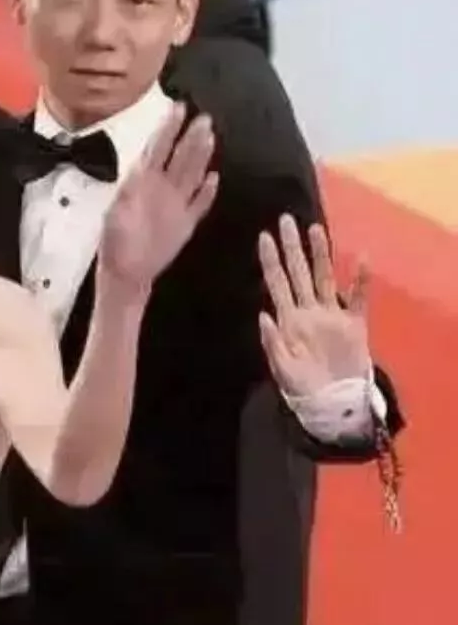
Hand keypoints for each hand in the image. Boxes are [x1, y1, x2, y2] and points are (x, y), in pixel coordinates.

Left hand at [100, 105, 218, 293]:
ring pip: (192, 174)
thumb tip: (136, 172)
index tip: (178, 109)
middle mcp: (161, 189)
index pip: (158, 149)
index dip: (168, 129)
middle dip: (191, 137)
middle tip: (204, 117)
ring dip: (202, 156)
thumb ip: (127, 195)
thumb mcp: (114, 217)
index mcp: (142, 183)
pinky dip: (208, 193)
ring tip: (211, 135)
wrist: (125, 273)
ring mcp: (175, 205)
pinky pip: (200, 204)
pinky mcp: (186, 223)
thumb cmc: (114, 244)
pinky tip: (215, 179)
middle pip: (179, 157)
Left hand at [258, 215, 371, 396]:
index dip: (270, 261)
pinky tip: (361, 258)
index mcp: (288, 320)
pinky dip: (360, 279)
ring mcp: (331, 315)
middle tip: (286, 219)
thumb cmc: (302, 388)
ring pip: (325, 278)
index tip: (264, 237)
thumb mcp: (281, 368)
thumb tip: (263, 315)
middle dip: (292, 247)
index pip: (277, 283)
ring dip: (321, 254)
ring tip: (316, 229)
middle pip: (299, 272)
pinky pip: (358, 297)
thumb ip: (272, 342)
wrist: (333, 404)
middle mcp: (308, 311)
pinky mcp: (354, 324)